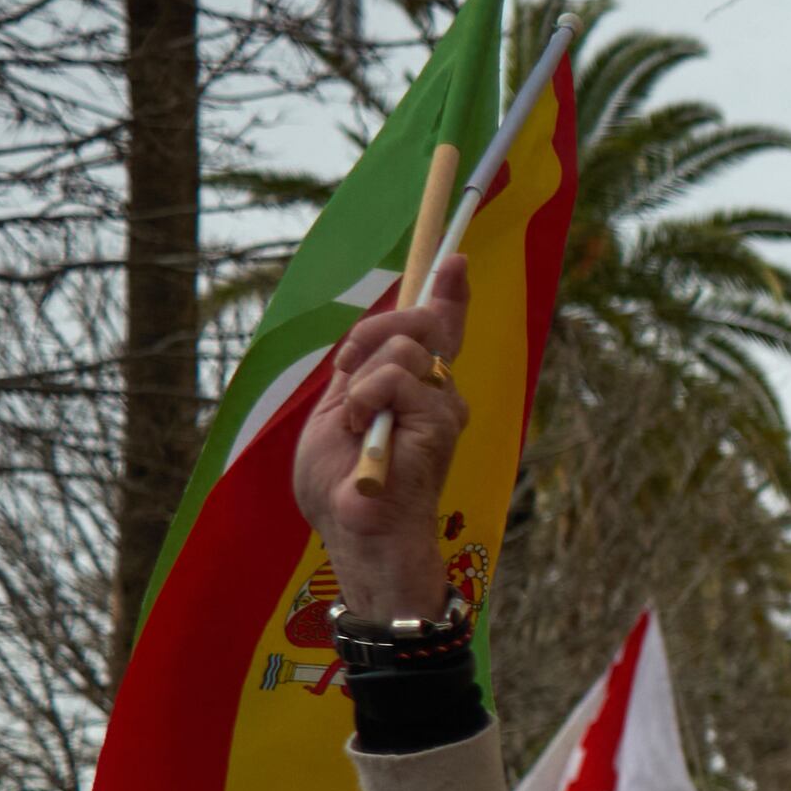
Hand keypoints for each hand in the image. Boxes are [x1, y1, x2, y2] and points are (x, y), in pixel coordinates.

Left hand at [294, 253, 472, 621]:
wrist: (356, 532)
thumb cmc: (343, 485)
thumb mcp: (336, 412)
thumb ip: (357, 373)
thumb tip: (373, 337)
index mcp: (411, 389)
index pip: (437, 330)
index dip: (448, 293)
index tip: (455, 259)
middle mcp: (438, 393)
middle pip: (416, 323)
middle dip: (372, 333)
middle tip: (346, 373)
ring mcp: (445, 407)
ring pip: (404, 348)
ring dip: (361, 380)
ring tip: (355, 424)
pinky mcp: (443, 421)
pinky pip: (398, 377)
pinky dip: (366, 398)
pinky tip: (362, 431)